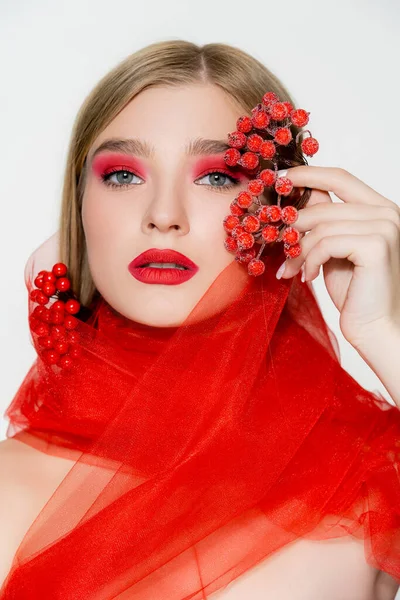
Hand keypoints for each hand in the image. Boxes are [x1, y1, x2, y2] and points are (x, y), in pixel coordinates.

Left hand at [277, 166, 399, 348]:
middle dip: (293, 226)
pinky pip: (325, 243)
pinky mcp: (375, 245)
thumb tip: (296, 200)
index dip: (307, 174)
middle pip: (323, 205)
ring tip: (292, 269)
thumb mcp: (334, 249)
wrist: (374, 326)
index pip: (339, 177)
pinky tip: (308, 277)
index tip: (279, 179)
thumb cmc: (355, 291)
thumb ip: (323, 223)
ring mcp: (384, 227)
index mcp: (378, 208)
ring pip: (320, 226)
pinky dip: (310, 260)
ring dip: (298, 250)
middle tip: (277, 246)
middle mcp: (386, 212)